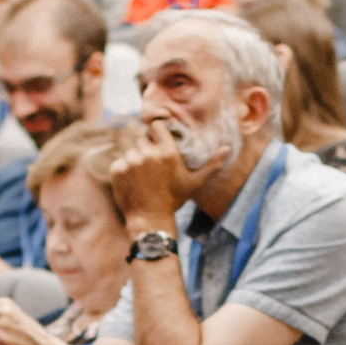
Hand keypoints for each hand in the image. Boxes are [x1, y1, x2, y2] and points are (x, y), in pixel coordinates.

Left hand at [107, 120, 205, 234]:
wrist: (150, 219)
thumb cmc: (173, 200)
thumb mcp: (193, 182)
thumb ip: (211, 165)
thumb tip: (227, 149)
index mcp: (167, 152)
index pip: (155, 125)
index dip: (155, 132)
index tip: (157, 141)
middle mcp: (149, 154)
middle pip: (142, 139)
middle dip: (146, 149)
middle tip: (152, 168)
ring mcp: (131, 161)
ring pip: (131, 151)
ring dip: (135, 160)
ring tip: (143, 178)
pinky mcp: (118, 169)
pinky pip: (120, 162)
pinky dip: (124, 171)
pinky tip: (133, 183)